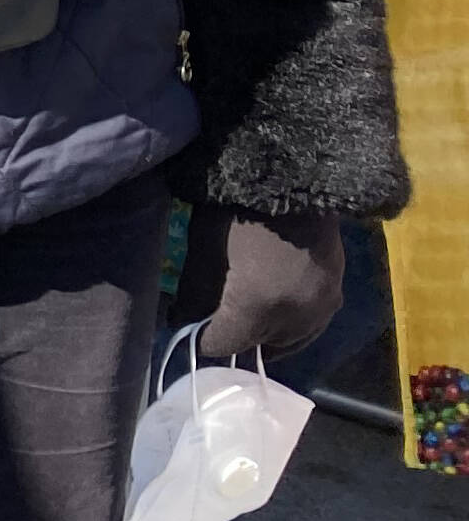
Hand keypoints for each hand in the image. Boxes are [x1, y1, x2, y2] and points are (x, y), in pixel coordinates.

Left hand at [187, 209, 345, 359]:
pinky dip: (293, 324)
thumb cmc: (235, 208)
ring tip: (248, 321)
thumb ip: (193, 296)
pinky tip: (277, 310)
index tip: (194, 332)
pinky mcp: (338, 291)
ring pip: (291, 340)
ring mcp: (322, 305)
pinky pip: (313, 323)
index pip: (226, 344)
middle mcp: (295, 315)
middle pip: (260, 345)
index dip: (205, 340)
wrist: (290, 176)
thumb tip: (183, 323)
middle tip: (219, 322)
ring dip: (268, 335)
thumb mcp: (203, 251)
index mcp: (256, 305)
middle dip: (237, 337)